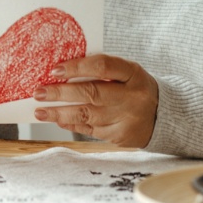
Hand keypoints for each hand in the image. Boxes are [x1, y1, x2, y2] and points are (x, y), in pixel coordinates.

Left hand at [33, 54, 158, 147]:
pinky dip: (72, 124)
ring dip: (60, 113)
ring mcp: (126, 119)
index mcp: (133, 73)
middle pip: (92, 93)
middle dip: (61, 93)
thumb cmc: (134, 86)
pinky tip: (58, 120)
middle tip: (39, 92)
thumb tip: (63, 71)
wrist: (163, 115)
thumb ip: (100, 69)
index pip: (103, 66)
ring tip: (40, 111)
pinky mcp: (120, 137)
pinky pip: (91, 130)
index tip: (55, 69)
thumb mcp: (126, 71)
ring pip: (87, 115)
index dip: (77, 67)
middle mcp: (131, 97)